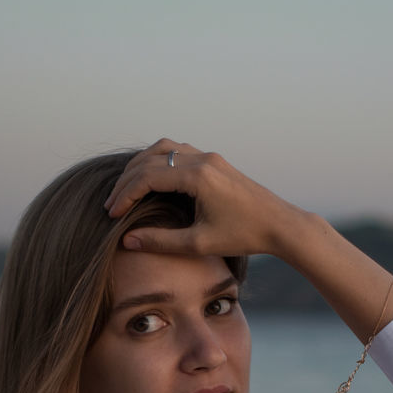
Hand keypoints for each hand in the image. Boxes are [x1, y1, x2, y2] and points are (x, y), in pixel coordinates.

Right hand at [103, 138, 301, 259]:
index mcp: (198, 176)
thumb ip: (161, 241)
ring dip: (141, 166)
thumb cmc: (244, 237)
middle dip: (127, 181)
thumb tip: (128, 240)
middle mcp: (202, 159)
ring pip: (163, 148)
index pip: (148, 178)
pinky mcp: (215, 162)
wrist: (280, 224)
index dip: (125, 195)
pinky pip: (178, 151)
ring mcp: (210, 157)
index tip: (112, 214)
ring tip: (126, 188)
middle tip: (112, 204)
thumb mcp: (199, 244)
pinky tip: (151, 180)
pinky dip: (158, 161)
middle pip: (151, 159)